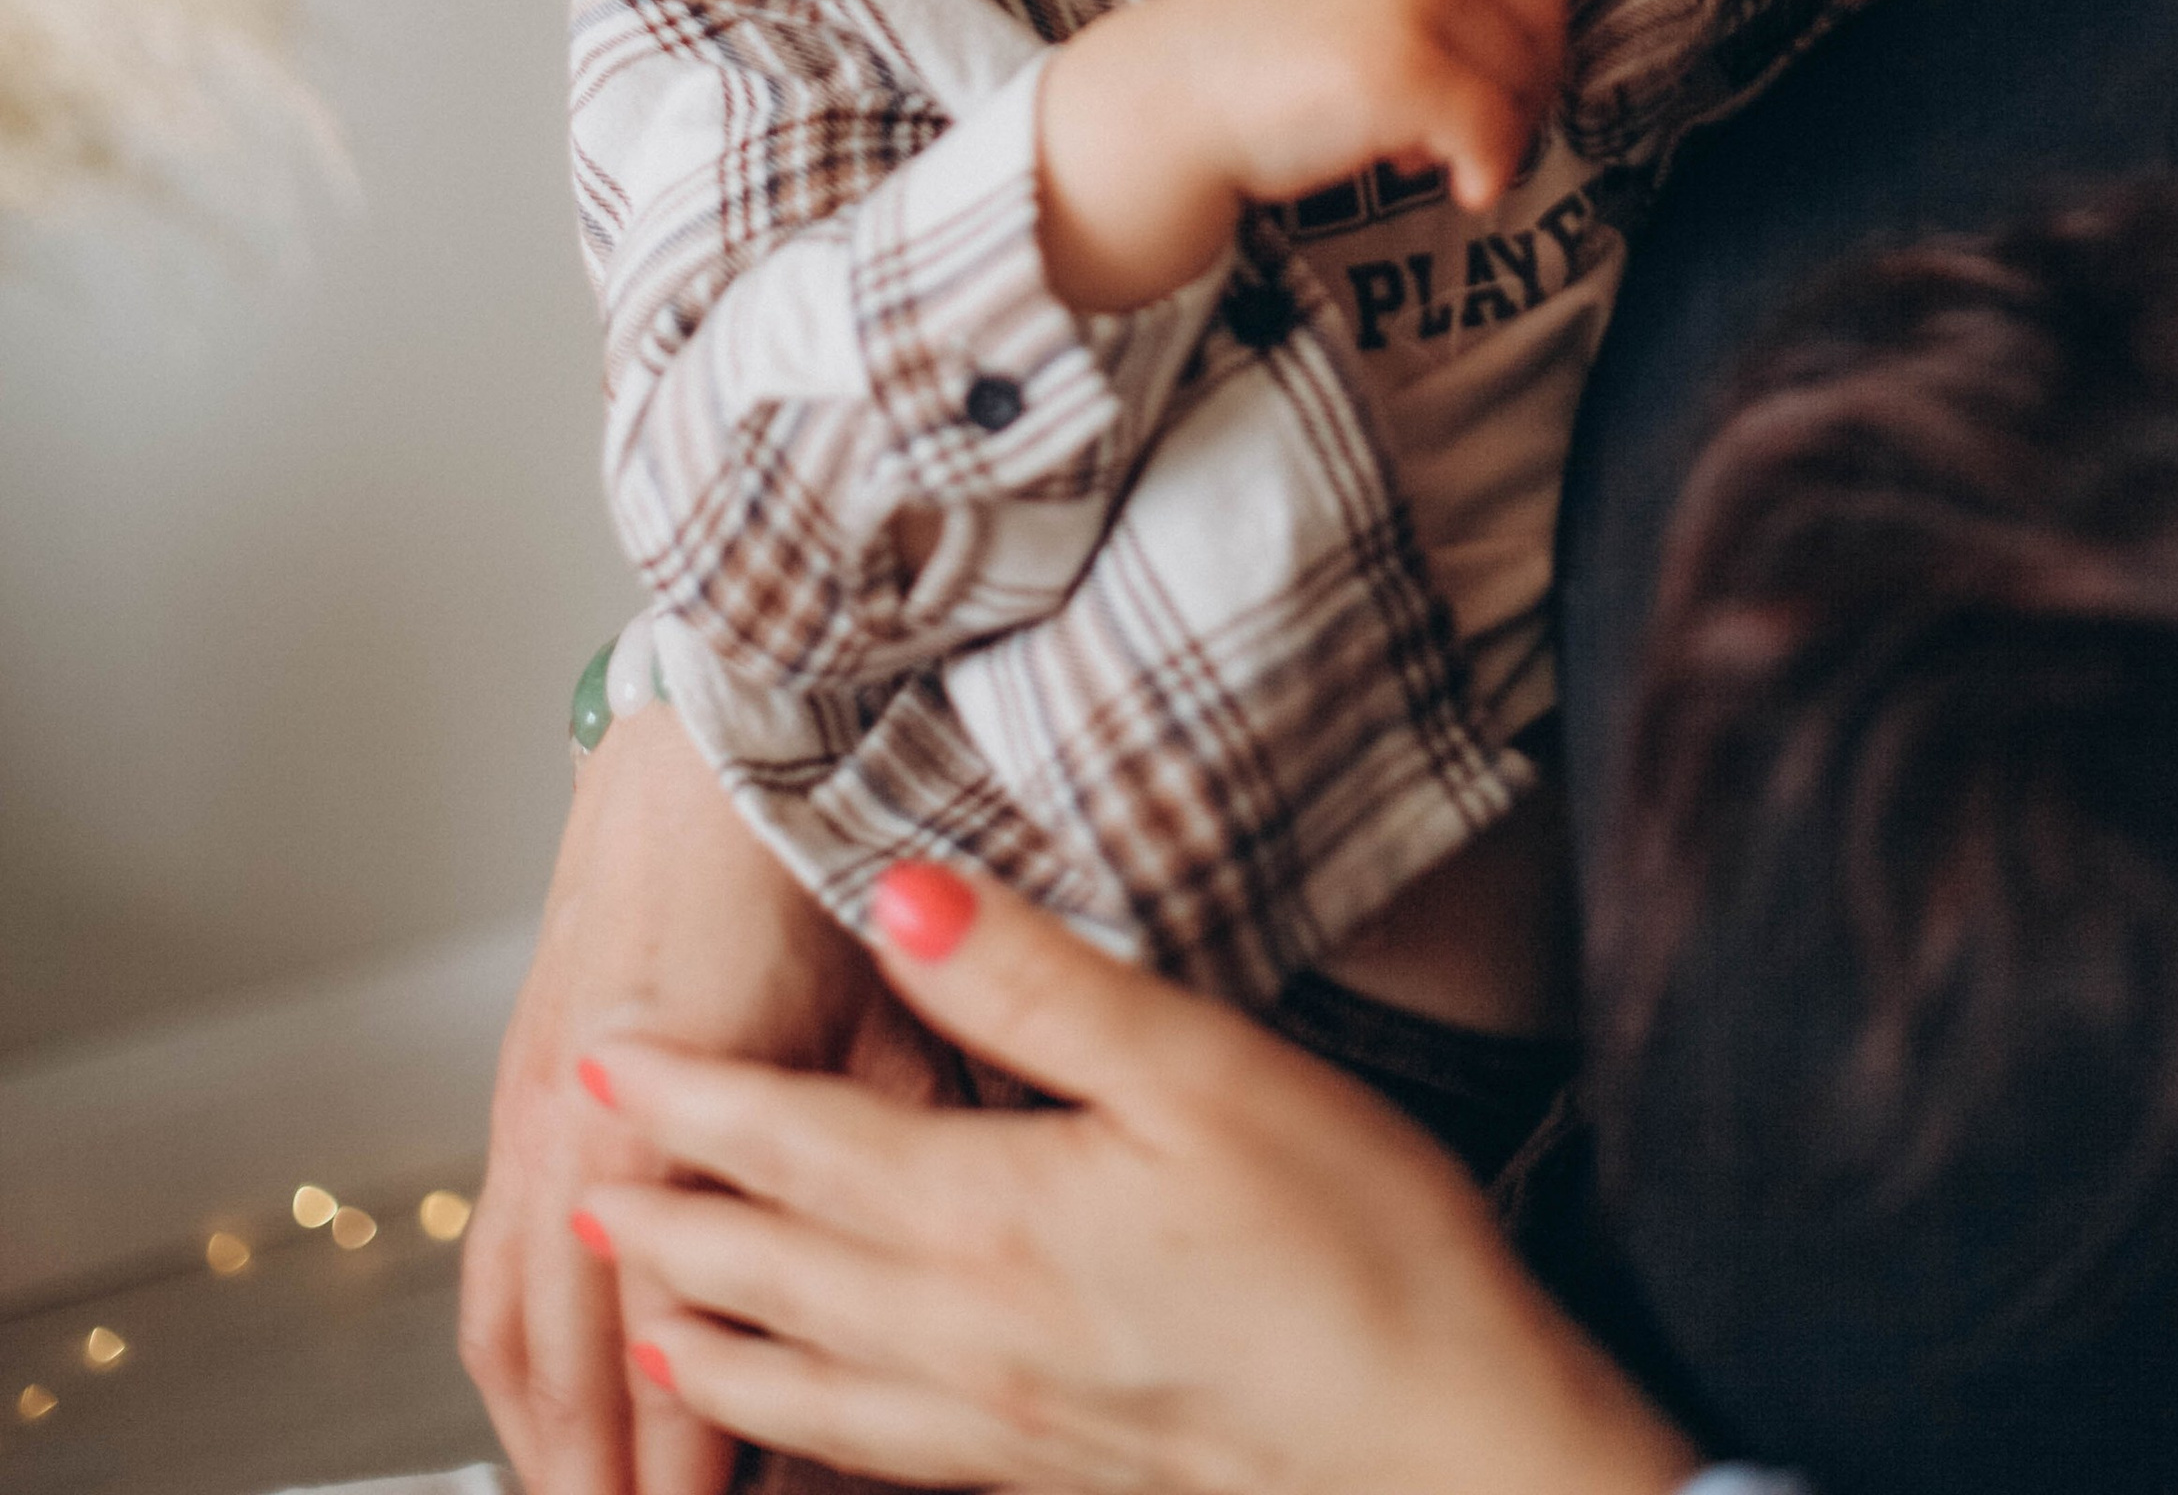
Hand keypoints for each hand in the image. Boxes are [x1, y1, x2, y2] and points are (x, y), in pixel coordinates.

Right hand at [460, 704, 895, 1493]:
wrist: (708, 736)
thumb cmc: (803, 854)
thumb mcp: (881, 1014)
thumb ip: (891, 1153)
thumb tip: (927, 1269)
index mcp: (669, 1118)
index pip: (677, 1352)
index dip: (703, 1465)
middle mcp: (579, 1130)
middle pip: (582, 1369)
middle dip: (613, 1480)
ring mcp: (532, 1120)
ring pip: (521, 1338)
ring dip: (550, 1441)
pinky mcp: (515, 1097)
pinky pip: (493, 1274)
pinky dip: (511, 1365)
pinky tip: (535, 1407)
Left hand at [582, 863, 1696, 1494]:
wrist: (1447, 1448)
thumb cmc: (1354, 1250)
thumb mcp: (1201, 1065)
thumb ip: (1036, 983)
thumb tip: (894, 894)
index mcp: (993, 1219)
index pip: (796, 1143)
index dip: (689, 1097)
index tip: (601, 1057)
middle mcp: (970, 1336)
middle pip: (775, 1271)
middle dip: (669, 1219)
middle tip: (575, 1183)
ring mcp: (1008, 1424)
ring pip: (810, 1384)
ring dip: (713, 1339)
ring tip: (645, 1316)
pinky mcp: (1058, 1473)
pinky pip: (882, 1456)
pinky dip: (808, 1432)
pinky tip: (808, 1429)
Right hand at [1036, 0, 1700, 311]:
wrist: (1173, 97)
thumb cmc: (1267, 54)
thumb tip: (1542, 43)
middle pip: (1550, 24)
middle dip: (1517, 89)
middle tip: (1442, 122)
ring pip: (1527, 88)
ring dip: (1485, 136)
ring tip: (1404, 136)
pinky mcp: (1404, 62)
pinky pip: (1494, 136)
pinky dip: (1480, 174)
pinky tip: (1435, 180)